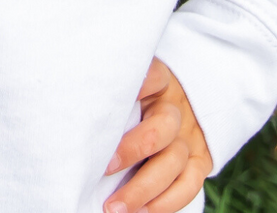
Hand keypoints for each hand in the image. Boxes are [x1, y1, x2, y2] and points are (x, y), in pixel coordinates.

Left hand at [102, 58, 211, 212]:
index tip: (109, 102)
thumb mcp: (134, 85)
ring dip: (143, 189)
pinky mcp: (200, 161)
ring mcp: (190, 136)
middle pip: (161, 128)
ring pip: (173, 162)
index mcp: (160, 82)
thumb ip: (116, 94)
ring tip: (115, 207)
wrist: (187, 109)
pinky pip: (189, 185)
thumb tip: (76, 111)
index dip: (138, 86)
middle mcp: (176, 109)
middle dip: (132, 150)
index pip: (153, 76)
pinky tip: (141, 212)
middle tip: (105, 168)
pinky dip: (166, 203)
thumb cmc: (143, 98)